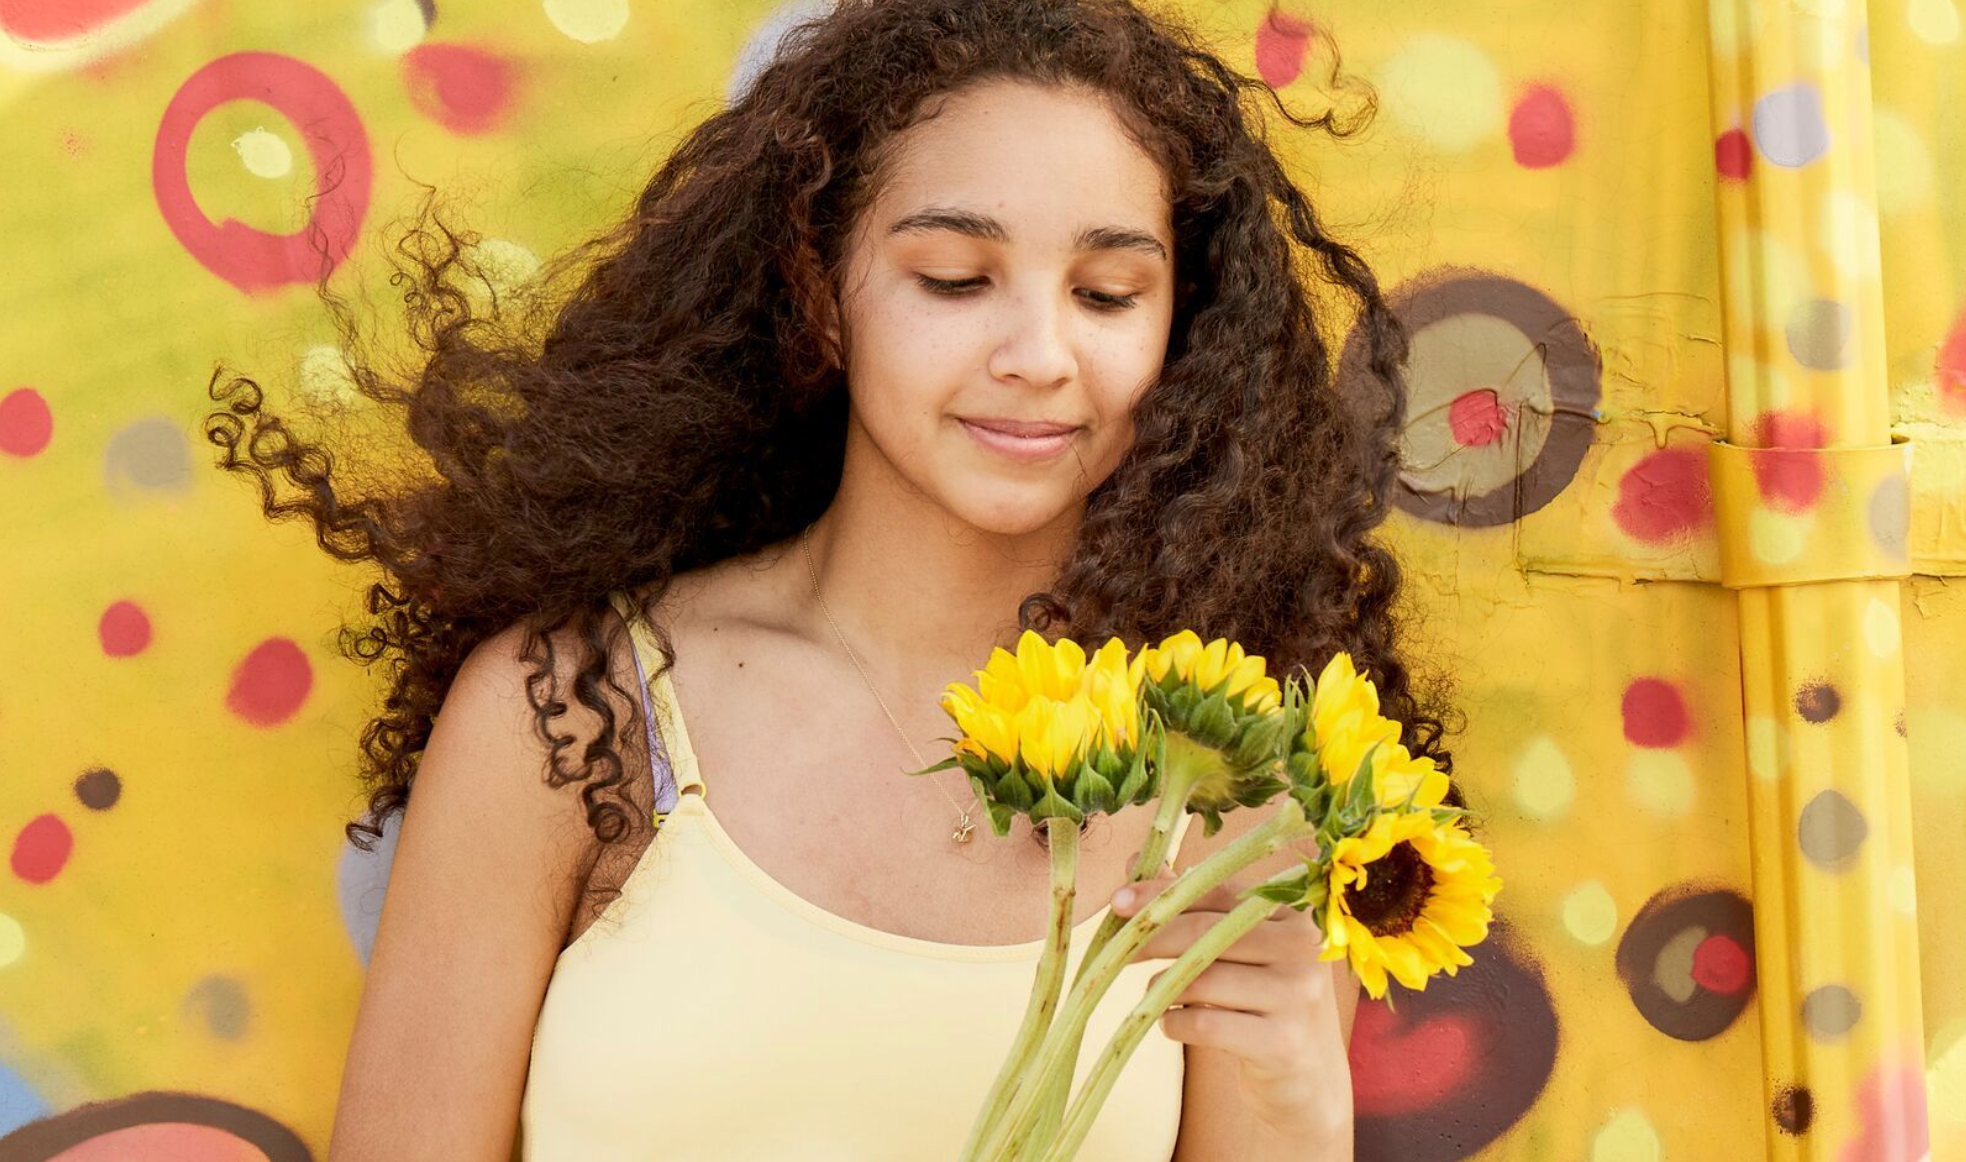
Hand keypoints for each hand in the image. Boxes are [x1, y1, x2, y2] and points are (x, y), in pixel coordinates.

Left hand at [1111, 862, 1352, 1139]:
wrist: (1308, 1076)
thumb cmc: (1263, 1001)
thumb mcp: (1239, 950)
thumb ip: (1192, 905)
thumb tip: (1134, 863)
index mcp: (1294, 915)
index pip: (1217, 892)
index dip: (1162, 895)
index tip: (1118, 903)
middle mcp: (1303, 949)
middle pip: (1206, 932)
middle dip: (1152, 938)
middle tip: (1117, 950)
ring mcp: (1297, 996)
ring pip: (1202, 980)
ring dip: (1163, 988)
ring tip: (1156, 996)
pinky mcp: (1282, 1042)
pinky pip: (1204, 1025)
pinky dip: (1174, 1023)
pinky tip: (1172, 1025)